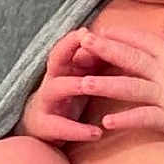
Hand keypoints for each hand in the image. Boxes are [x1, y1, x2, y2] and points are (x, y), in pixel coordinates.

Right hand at [18, 28, 112, 143]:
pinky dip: (78, 130)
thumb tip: (124, 45)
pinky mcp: (43, 127)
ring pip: (55, 89)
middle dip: (69, 50)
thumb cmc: (68, 99)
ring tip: (88, 85)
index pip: (67, 46)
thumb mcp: (81, 77)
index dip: (75, 38)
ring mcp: (45, 104)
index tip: (88, 30)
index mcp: (62, 68)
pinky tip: (97, 133)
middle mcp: (51, 81)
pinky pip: (59, 127)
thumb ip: (97, 63)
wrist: (40, 131)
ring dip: (73, 85)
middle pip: (56, 60)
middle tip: (87, 45)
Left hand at [76, 25, 163, 135]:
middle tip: (82, 43)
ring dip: (107, 86)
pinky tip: (107, 121)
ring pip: (131, 88)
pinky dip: (126, 120)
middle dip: (105, 50)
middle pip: (131, 59)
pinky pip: (144, 118)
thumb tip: (156, 29)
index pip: (141, 41)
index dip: (119, 35)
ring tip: (84, 84)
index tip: (98, 30)